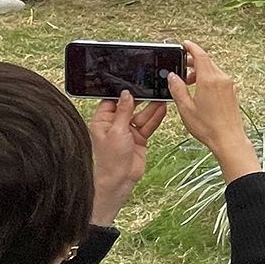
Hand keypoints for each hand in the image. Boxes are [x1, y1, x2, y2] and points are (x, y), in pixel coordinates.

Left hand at [87, 91, 167, 225]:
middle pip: (130, 107)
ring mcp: (128, 131)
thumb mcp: (116, 131)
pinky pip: (149, 125)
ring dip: (151, 108)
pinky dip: (155, 118)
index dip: (123, 93)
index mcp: (102, 121)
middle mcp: (115, 125)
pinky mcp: (139, 138)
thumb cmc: (111, 159)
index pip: (112, 101)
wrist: (120, 180)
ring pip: (141, 115)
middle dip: (140, 99)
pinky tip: (162, 108)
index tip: (133, 83)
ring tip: (161, 97)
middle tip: (151, 88)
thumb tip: (126, 94)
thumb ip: (124, 111)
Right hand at [166, 41, 259, 181]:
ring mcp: (229, 85)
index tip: (184, 44)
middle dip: (193, 61)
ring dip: (199, 71)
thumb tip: (172, 76)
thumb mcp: (185, 108)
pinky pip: (218, 78)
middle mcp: (221, 79)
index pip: (200, 56)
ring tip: (187, 82)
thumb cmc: (207, 126)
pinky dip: (207, 78)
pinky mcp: (232, 92)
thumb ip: (177, 89)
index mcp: (209, 80)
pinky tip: (199, 90)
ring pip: (213, 70)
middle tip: (180, 65)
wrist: (229, 139)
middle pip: (207, 62)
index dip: (191, 48)